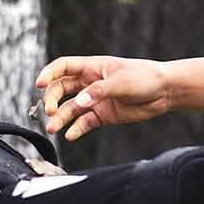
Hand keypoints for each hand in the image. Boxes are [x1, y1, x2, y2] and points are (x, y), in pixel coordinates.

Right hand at [34, 55, 171, 140]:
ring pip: (71, 108)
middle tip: (49, 111)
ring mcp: (96, 99)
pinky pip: (85, 122)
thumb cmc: (144, 78)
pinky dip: (77, 129)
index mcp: (92, 67)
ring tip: (53, 129)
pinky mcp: (103, 114)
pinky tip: (70, 135)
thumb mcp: (121, 82)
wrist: (165, 92)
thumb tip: (79, 102)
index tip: (38, 85)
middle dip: (52, 99)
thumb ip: (98, 92)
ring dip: (60, 117)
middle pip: (61, 89)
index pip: (62, 67)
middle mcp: (90, 83)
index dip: (48, 74)